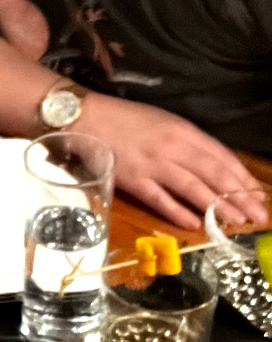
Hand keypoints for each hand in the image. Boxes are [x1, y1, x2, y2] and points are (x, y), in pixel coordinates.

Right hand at [79, 93, 261, 227]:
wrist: (85, 118)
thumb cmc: (124, 119)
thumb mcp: (162, 122)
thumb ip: (186, 143)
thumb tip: (211, 167)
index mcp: (182, 130)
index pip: (220, 156)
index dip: (241, 177)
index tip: (257, 193)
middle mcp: (172, 147)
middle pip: (213, 174)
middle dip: (238, 196)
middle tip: (258, 215)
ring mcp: (152, 164)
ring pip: (193, 188)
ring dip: (217, 206)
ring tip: (235, 222)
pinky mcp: (132, 180)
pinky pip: (160, 199)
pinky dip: (178, 212)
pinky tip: (195, 224)